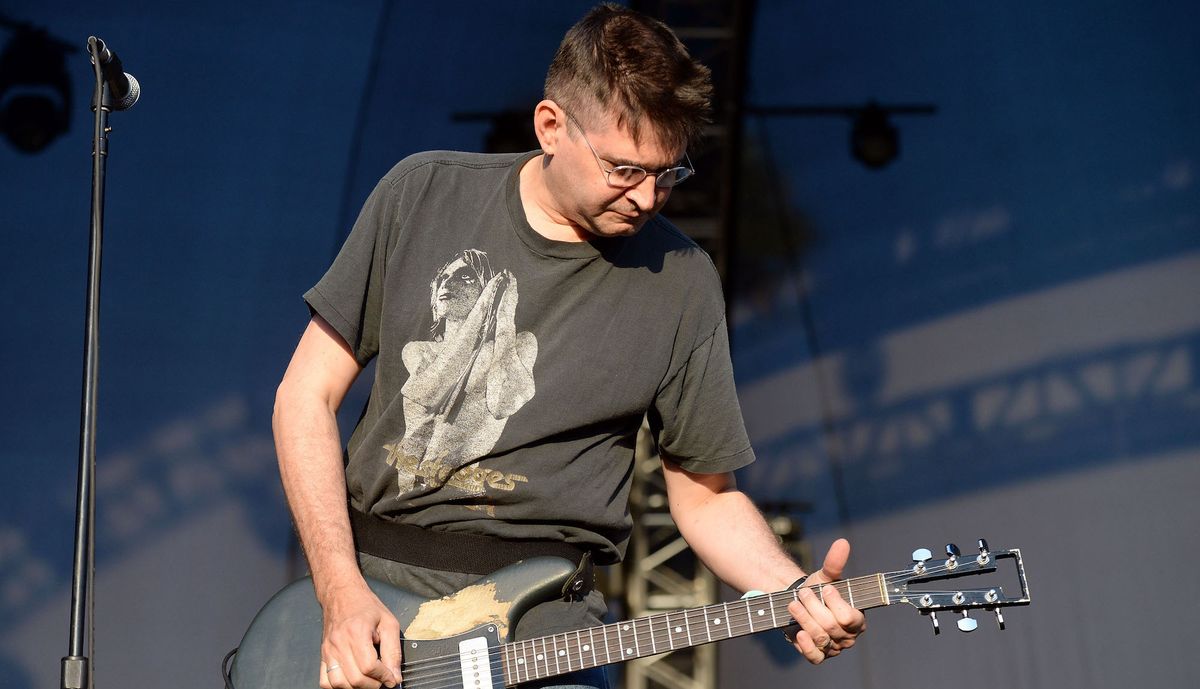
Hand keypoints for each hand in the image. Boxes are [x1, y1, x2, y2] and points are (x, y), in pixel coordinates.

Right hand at [319, 583, 402, 688]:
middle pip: (355, 679)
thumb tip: (395, 676)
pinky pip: (325, 682)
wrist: (342, 594)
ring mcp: (328, 651)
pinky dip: (338, 687)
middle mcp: (339, 643)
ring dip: (356, 688)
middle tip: (382, 679)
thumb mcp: (388, 622)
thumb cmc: (365, 605)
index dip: (384, 676)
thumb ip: (393, 651)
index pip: (369, 667)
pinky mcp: (323, 655)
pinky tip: (351, 680)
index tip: (392, 678)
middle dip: (373, 685)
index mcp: (357, 632)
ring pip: (339, 684)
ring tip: (368, 680)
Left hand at [786, 538, 866, 663]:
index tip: (824, 589)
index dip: (835, 602)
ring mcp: (833, 648)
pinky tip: (798, 632)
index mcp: (857, 619)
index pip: (849, 617)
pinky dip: (806, 645)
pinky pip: (814, 657)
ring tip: (793, 604)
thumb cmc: (818, 590)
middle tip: (802, 593)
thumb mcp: (825, 576)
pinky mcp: (818, 655)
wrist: (799, 602)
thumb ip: (835, 562)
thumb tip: (842, 543)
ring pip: (820, 638)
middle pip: (831, 626)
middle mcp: (848, 636)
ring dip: (804, 619)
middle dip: (813, 607)